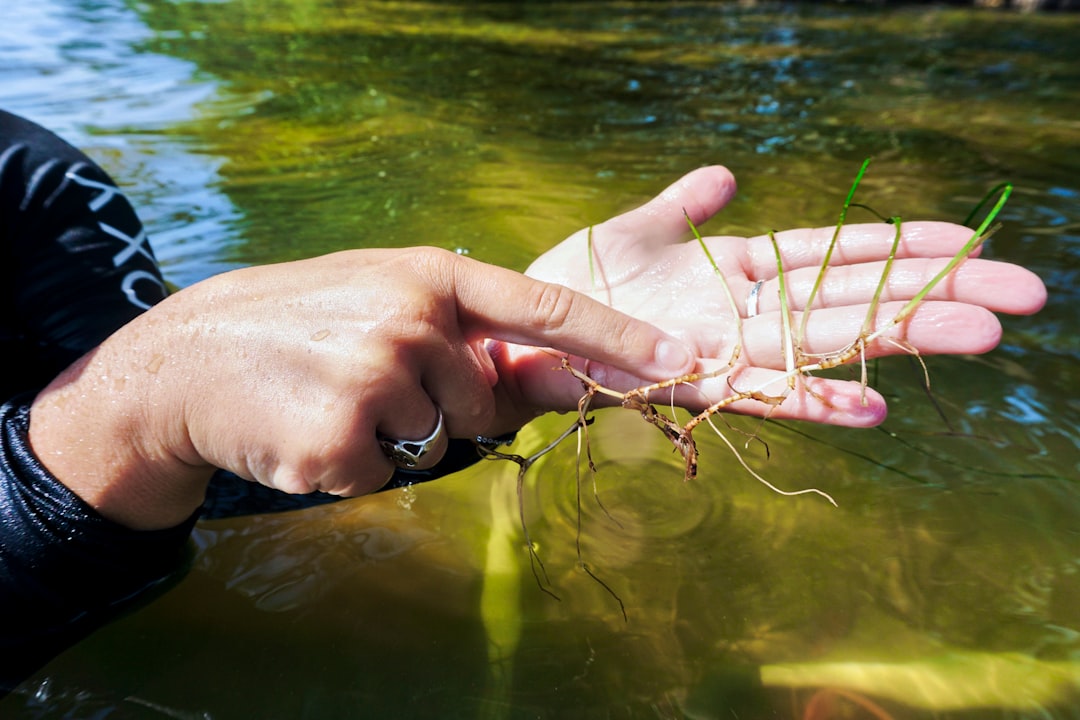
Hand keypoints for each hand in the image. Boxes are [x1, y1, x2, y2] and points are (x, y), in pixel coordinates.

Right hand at [29, 248, 694, 528]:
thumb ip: (468, 334)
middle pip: (484, 402)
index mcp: (429, 275)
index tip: (684, 355)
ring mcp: (374, 381)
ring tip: (332, 398)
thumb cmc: (300, 323)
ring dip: (394, 437)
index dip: (620, 335)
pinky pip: (389, 479)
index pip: (547, 305)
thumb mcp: (385, 300)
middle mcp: (410, 320)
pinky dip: (355, 467)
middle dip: (440, 406)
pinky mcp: (340, 443)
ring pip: (438, 444)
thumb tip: (559, 378)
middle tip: (366, 379)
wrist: (188, 360)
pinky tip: (308, 429)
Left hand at [504, 166, 1046, 426]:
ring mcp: (718, 350)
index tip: (973, 238)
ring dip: (896, 340)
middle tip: (1024, 296)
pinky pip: (755, 394)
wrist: (510, 324)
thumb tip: (725, 173)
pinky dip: (810, 400)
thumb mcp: (632, 230)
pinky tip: (870, 406)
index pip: (836, 252)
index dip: (903, 245)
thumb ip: (682, 204)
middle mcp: (741, 313)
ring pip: (823, 344)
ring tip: (978, 335)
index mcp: (736, 269)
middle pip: (852, 299)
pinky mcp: (681, 384)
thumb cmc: (572, 281)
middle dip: (934, 296)